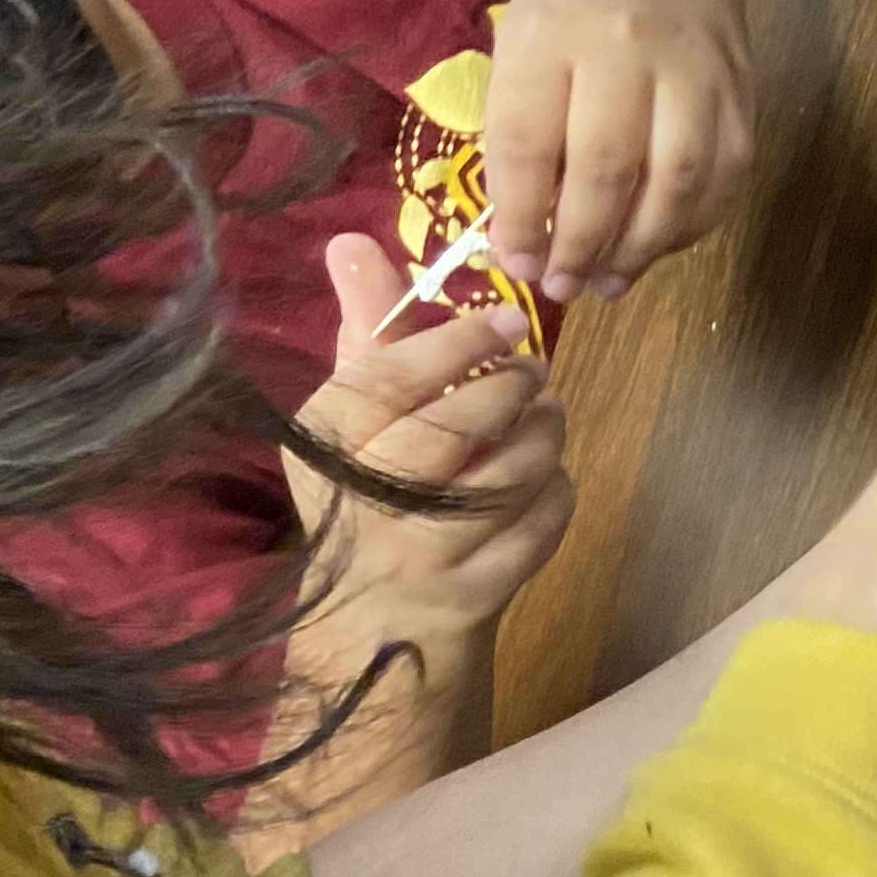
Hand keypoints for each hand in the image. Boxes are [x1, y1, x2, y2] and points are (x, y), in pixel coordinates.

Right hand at [285, 234, 576, 659]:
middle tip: (534, 374)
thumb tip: (350, 240)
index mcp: (323, 447)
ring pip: (502, 479)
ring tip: (545, 420)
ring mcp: (414, 557)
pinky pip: (534, 530)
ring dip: (541, 440)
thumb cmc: (370, 503)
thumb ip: (365, 328)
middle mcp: (361, 502)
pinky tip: (545, 481)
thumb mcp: (355, 418)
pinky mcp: (468, 598)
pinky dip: (553, 495)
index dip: (456, 342)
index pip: (385, 378)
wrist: (373, 637)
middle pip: (448, 429)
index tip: (507, 322)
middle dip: (507, 391)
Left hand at [480, 0, 756, 303]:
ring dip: (640, 248)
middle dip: (579, 244)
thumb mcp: (521, 50)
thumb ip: (521, 137)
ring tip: (607, 281)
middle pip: (606, 169)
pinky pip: (724, 180)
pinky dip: (689, 226)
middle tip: (560, 285)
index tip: (513, 260)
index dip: (519, 216)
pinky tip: (656, 245)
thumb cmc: (571, 9)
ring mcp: (694, 71)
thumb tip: (528, 239)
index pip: (527, 141)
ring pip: (676, 183)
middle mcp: (625, 49)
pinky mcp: (742, 95)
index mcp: (550, 35)